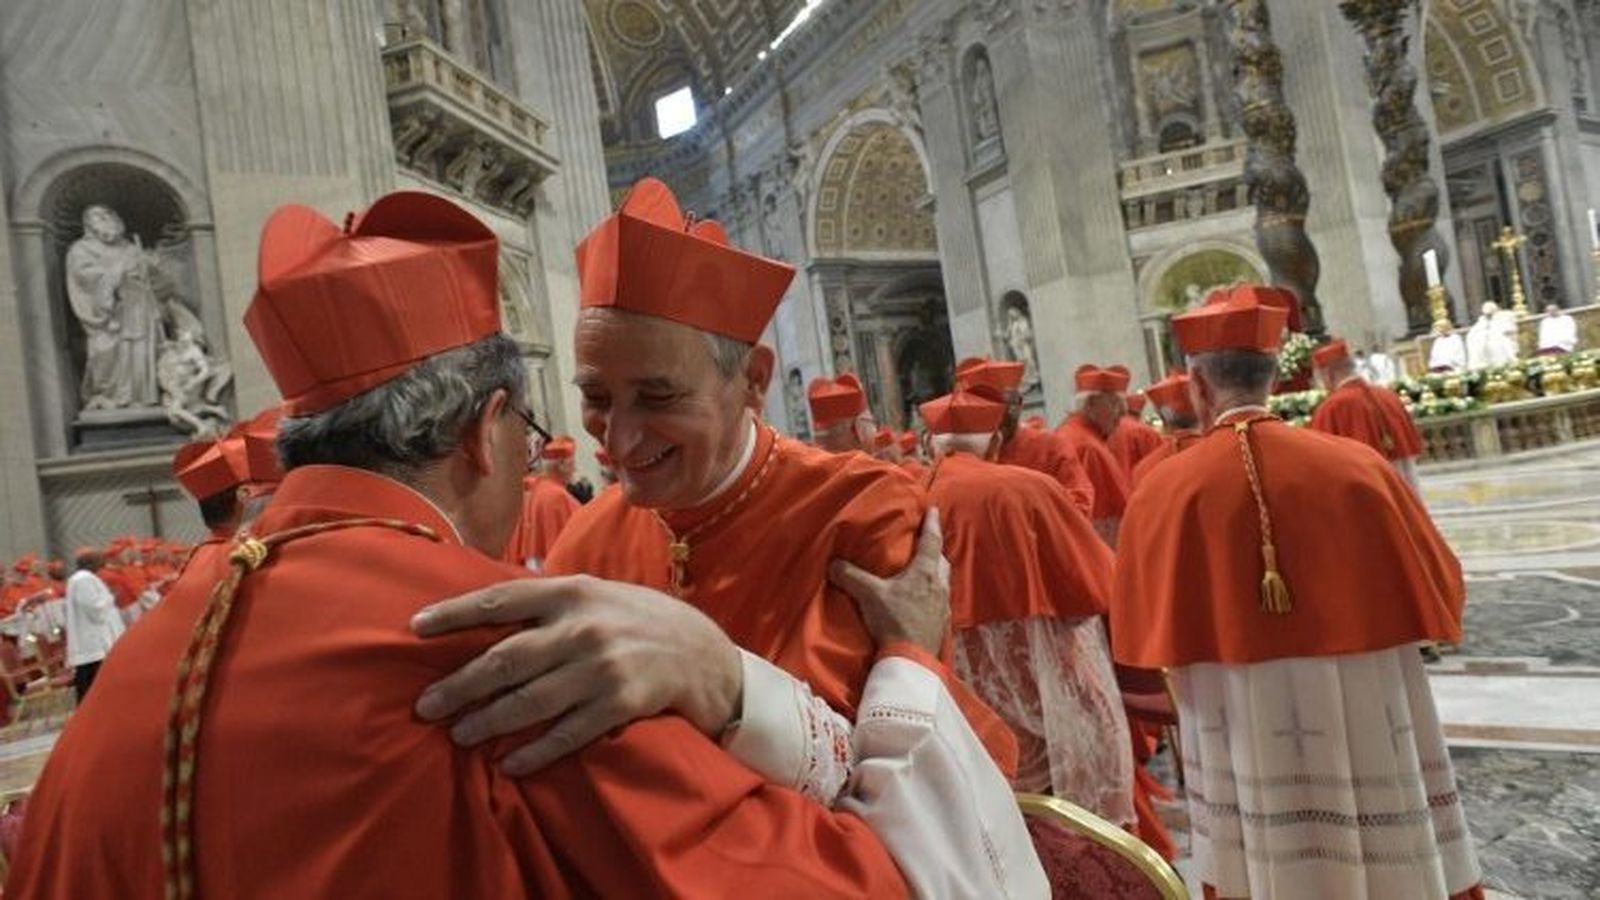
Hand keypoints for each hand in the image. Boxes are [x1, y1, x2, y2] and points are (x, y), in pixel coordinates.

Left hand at [410, 575, 742, 775]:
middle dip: (460, 685)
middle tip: (425, 706)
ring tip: (459, 735)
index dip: (454, 614)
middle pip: (505, 659)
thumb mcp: (602, 594)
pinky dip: (535, 752)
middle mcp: (583, 627)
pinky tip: (509, 764)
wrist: (708, 656)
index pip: (500, 601)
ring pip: (529, 700)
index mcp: (573, 592)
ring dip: (488, 722)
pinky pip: (567, 733)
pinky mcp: (621, 703)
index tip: (415, 628)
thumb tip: (495, 606)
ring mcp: (602, 667)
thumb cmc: (646, 622)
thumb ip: (554, 599)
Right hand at [828, 508, 949, 653]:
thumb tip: (833, 564)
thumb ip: (851, 576)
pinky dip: (933, 592)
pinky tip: (924, 599)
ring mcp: (943, 604)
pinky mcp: (942, 622)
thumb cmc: (894, 620)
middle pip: (941, 559)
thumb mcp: (869, 595)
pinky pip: (941, 599)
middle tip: (926, 542)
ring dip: (935, 571)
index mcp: (924, 571)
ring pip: (943, 580)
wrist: (911, 657)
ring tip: (924, 570)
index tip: (934, 509)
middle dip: (935, 548)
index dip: (932, 523)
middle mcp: (939, 584)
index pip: (931, 540)